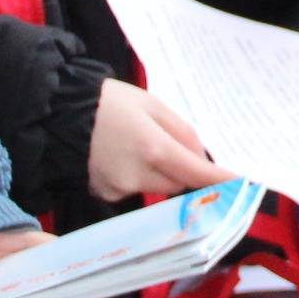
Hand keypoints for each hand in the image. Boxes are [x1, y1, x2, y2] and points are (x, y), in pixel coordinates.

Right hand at [87, 81, 234, 201]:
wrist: (57, 112)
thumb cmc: (107, 102)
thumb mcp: (151, 104)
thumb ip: (182, 132)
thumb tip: (201, 159)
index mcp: (153, 148)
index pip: (197, 172)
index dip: (220, 180)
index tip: (241, 185)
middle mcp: (137, 175)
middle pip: (178, 183)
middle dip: (182, 169)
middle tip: (170, 145)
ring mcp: (119, 189)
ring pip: (157, 188)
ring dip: (159, 173)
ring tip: (137, 145)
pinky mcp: (104, 195)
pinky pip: (134, 190)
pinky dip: (136, 177)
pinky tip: (119, 156)